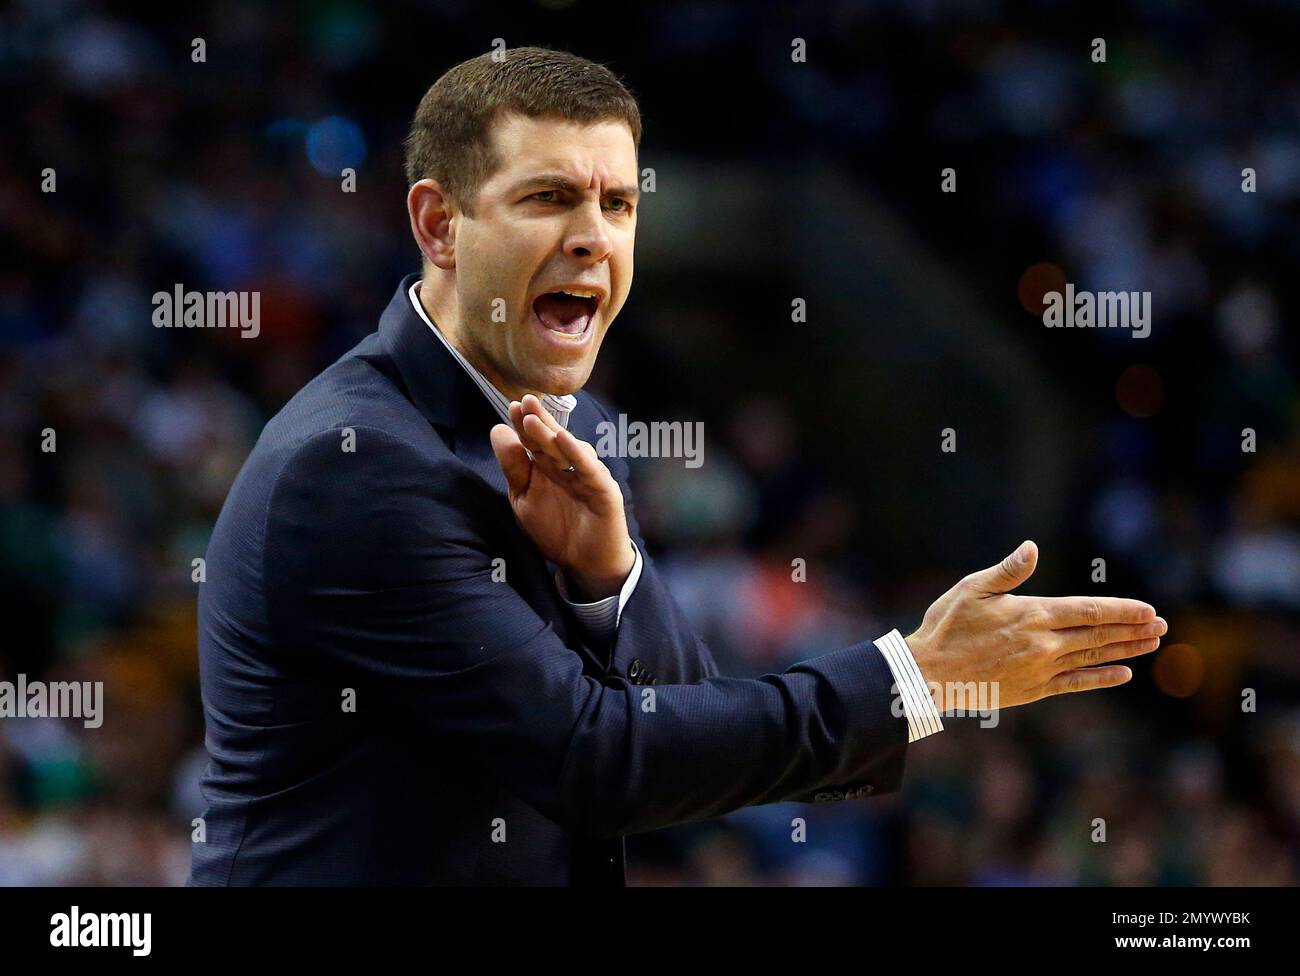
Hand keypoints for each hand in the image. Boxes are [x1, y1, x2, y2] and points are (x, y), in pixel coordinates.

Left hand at [489, 394, 633, 599]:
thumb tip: (498, 431)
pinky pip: (590, 470)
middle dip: (538, 420)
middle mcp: (568, 466)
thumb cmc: (554, 531)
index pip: (534, 441)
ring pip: (569, 450)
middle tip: (524, 401)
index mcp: (547, 467)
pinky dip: (578, 454)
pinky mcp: (604, 490)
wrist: (583, 564)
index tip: (511, 406)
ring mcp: (587, 476)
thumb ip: (513, 468)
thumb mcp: (523, 499)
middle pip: (551, 439)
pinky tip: (565, 440)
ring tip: (533, 420)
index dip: (523, 424)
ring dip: (551, 434)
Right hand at [905, 541, 1167, 710]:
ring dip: (1126, 650)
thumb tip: (1032, 548)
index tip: (1149, 609)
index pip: (1089, 610)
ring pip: (1093, 657)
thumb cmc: (947, 626)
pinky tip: (1123, 675)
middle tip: (1162, 625)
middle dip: (1133, 629)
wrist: (930, 673)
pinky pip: (1077, 683)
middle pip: (1099, 634)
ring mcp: (1041, 668)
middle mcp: (1044, 643)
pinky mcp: (1034, 689)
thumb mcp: (972, 588)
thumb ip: (1008, 571)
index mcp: (1032, 614)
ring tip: (1152, 644)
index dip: (1122, 610)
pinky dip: (1102, 678)